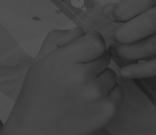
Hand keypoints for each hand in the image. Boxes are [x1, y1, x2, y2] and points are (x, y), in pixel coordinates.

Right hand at [6, 29, 120, 134]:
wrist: (37, 130)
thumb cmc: (37, 94)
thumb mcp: (38, 61)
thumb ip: (57, 39)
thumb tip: (81, 30)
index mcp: (63, 62)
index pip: (96, 41)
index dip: (92, 41)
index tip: (85, 47)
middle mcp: (82, 78)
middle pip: (105, 56)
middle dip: (95, 60)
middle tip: (78, 71)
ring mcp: (97, 96)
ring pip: (112, 74)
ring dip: (101, 77)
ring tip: (82, 88)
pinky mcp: (108, 111)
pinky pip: (118, 91)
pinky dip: (108, 93)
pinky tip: (90, 99)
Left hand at [108, 0, 155, 77]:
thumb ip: (130, 2)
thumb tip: (106, 12)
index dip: (121, 10)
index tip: (112, 17)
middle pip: (147, 25)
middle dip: (124, 35)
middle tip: (114, 39)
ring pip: (154, 47)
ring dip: (128, 53)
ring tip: (116, 52)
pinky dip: (142, 70)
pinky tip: (125, 71)